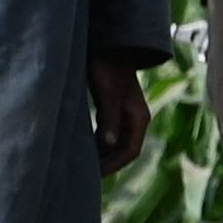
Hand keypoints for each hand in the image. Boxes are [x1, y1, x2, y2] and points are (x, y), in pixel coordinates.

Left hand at [89, 54, 150, 173]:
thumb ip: (109, 119)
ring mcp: (123, 115)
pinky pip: (106, 133)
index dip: (114, 165)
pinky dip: (96, 143)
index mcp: (138, 119)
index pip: (129, 151)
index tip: (96, 175)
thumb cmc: (108, 67)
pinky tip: (83, 148)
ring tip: (84, 166)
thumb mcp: (108, 94)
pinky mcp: (112, 109)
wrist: (110, 46)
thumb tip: (107, 145)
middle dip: (107, 163)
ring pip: (114, 143)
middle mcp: (134, 120)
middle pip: (123, 150)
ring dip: (101, 154)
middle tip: (86, 176)